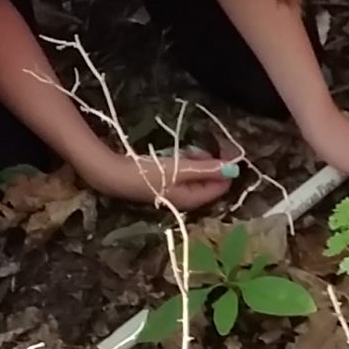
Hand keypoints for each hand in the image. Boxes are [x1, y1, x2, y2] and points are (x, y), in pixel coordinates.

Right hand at [88, 146, 238, 209]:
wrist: (114, 176)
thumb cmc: (148, 173)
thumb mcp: (180, 169)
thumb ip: (207, 169)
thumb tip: (234, 169)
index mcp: (193, 200)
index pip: (221, 187)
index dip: (226, 169)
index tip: (226, 150)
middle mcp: (187, 200)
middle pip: (210, 181)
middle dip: (211, 164)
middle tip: (202, 148)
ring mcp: (177, 193)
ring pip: (197, 176)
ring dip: (197, 162)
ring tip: (188, 150)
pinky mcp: (167, 185)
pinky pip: (185, 174)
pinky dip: (186, 164)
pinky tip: (178, 155)